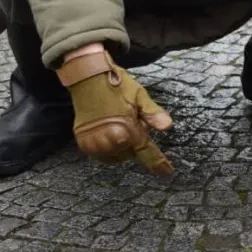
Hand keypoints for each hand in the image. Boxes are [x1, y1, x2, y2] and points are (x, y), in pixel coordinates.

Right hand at [57, 49, 173, 175]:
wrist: (87, 78)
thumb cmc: (116, 85)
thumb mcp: (139, 96)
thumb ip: (153, 114)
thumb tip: (168, 126)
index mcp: (126, 130)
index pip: (145, 152)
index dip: (157, 163)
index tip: (166, 173)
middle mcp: (109, 140)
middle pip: (130, 154)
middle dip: (135, 142)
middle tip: (132, 121)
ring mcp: (94, 143)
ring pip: (116, 157)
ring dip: (121, 147)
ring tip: (118, 125)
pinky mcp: (83, 142)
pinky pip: (101, 155)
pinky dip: (108, 148)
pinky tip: (110, 134)